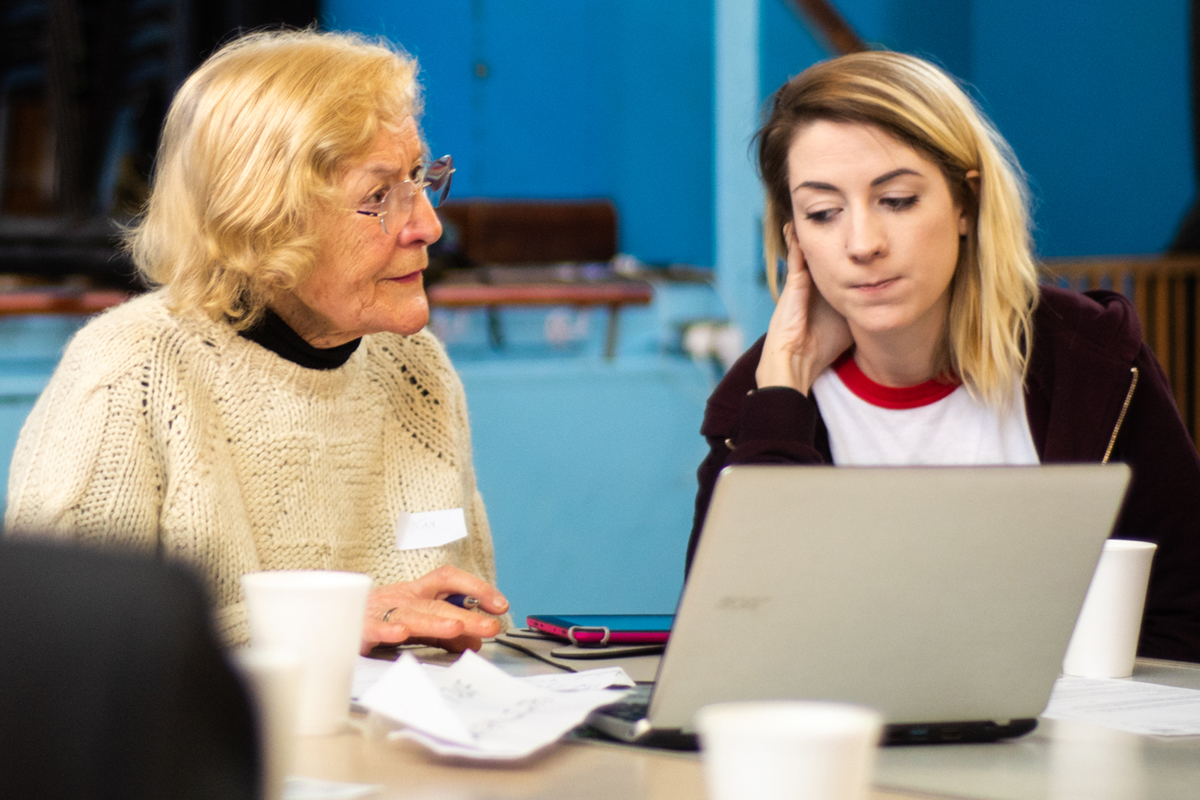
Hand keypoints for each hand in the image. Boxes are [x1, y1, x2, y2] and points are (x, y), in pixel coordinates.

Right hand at [361, 565, 508, 654]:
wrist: (333, 616)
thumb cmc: (381, 620)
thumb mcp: (419, 624)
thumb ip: (447, 634)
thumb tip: (476, 640)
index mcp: (418, 591)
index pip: (450, 579)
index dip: (476, 588)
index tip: (500, 605)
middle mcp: (403, 596)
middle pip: (437, 603)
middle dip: (466, 615)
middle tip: (490, 626)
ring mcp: (382, 611)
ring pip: (411, 614)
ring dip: (434, 621)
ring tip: (456, 627)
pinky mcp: (361, 628)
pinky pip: (375, 628)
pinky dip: (387, 631)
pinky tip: (400, 635)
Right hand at [755, 224, 851, 394]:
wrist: (798, 360)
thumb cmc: (824, 347)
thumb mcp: (852, 322)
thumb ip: (866, 309)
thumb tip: (893, 300)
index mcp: (829, 291)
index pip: (842, 264)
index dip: (850, 252)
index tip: (861, 234)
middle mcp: (815, 284)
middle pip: (827, 253)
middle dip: (831, 236)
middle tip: (838, 214)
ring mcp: (802, 283)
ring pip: (809, 251)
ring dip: (812, 233)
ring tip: (813, 212)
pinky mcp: (793, 285)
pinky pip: (796, 258)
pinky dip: (795, 242)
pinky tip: (795, 226)